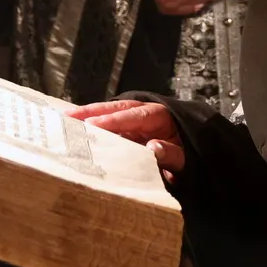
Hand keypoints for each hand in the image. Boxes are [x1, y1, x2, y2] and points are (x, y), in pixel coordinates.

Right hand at [70, 99, 184, 180]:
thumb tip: (153, 147)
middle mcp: (146, 114)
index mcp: (161, 116)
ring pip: (110, 116)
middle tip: (69, 116)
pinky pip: (111, 128)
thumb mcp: (188, 157)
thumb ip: (172, 153)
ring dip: (89, 118)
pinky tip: (79, 130)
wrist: (199, 157)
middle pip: (116, 109)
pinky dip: (96, 128)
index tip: (93, 125)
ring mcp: (137, 123)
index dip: (112, 120)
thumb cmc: (193, 155)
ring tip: (67, 120)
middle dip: (92, 112)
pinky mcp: (131, 132)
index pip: (133, 115)